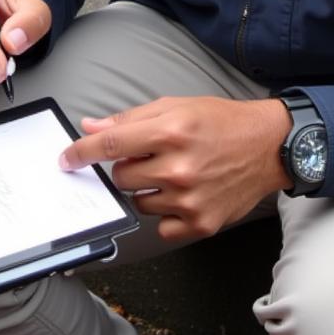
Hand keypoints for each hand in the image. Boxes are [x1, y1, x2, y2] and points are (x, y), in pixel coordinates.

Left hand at [60, 96, 291, 241]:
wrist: (267, 146)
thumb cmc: (220, 121)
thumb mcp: (175, 106)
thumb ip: (130, 119)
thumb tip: (90, 127)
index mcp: (170, 131)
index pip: (111, 145)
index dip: (81, 153)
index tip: (66, 160)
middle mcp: (178, 167)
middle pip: (121, 178)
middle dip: (127, 168)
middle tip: (151, 157)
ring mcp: (190, 199)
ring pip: (139, 203)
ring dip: (147, 190)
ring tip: (175, 173)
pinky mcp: (201, 223)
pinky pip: (161, 228)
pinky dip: (166, 215)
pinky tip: (184, 195)